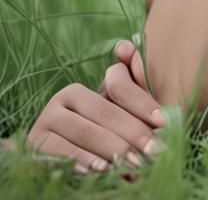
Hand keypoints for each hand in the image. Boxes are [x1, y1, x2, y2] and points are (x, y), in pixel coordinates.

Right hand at [6, 39, 164, 175]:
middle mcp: (57, 104)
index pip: (116, 90)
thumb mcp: (111, 115)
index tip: (164, 122)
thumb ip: (128, 88)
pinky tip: (101, 170)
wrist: (54, 164)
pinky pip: (63, 154)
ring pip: (86, 133)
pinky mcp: (35, 149)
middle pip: (104, 114)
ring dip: (114, 149)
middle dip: (134, 132)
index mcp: (77, 91)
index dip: (143, 104)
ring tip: (135, 163)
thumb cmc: (94, 137)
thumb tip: (126, 45)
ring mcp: (42, 126)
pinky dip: (84, 162)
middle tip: (154, 150)